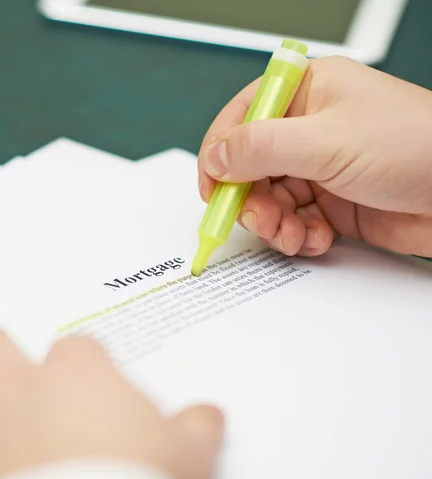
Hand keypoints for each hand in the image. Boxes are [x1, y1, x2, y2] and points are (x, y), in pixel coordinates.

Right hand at [198, 56, 431, 257]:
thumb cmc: (415, 145)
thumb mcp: (326, 141)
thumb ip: (261, 147)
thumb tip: (216, 156)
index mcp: (307, 94)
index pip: (242, 118)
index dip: (220, 154)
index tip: (212, 188)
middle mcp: (309, 130)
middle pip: (251, 167)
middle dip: (250, 200)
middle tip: (258, 219)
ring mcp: (320, 169)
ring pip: (270, 201)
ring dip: (274, 225)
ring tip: (292, 234)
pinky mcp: (332, 204)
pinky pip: (295, 222)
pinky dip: (299, 236)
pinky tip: (317, 238)